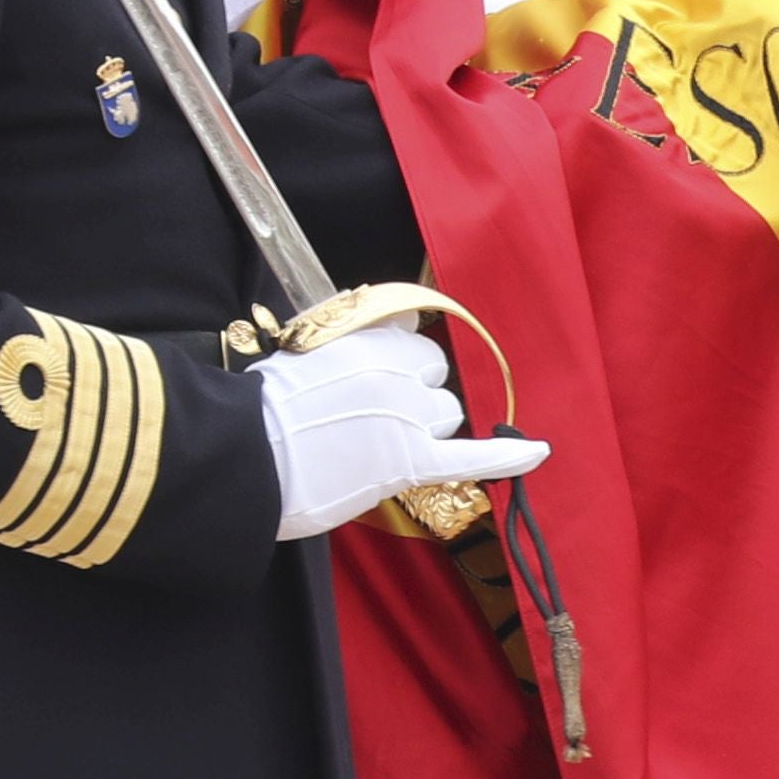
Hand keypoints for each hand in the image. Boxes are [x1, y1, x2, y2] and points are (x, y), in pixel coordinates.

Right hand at [259, 322, 544, 541]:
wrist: (239, 455)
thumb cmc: (258, 410)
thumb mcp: (302, 350)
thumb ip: (353, 336)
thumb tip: (399, 317)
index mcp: (367, 339)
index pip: (412, 339)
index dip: (400, 364)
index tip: (381, 378)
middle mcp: (395, 371)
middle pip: (436, 378)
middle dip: (416, 395)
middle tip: (372, 419)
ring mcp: (406, 416)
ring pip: (447, 415)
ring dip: (426, 428)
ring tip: (377, 446)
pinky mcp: (409, 461)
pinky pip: (475, 456)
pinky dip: (510, 456)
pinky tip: (539, 451)